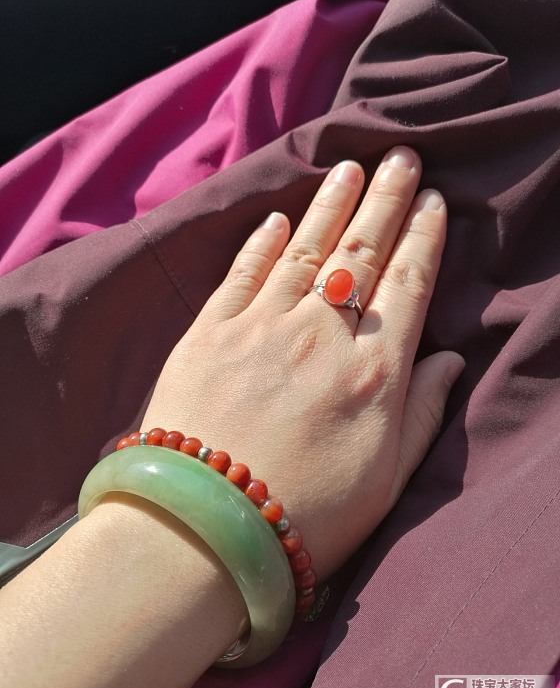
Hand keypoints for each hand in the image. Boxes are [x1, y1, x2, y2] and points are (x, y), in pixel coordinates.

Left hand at [143, 146, 463, 579]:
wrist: (204, 530)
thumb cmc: (308, 515)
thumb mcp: (389, 478)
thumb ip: (424, 411)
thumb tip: (449, 357)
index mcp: (372, 370)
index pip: (408, 285)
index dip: (423, 238)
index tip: (433, 201)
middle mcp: (321, 334)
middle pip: (362, 252)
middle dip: (386, 201)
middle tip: (400, 157)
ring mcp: (260, 327)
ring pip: (305, 249)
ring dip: (330, 204)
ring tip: (350, 168)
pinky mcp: (208, 334)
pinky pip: (242, 274)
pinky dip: (261, 242)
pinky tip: (277, 218)